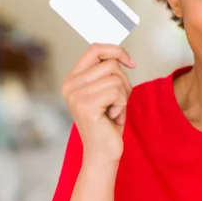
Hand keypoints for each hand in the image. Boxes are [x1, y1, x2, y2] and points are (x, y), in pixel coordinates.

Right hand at [62, 43, 135, 164]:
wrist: (103, 152)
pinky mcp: (85, 106)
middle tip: (117, 101)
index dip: (116, 50)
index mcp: (72, 78)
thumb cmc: (107, 121)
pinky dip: (122, 105)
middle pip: (110, 64)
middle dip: (123, 82)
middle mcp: (70, 85)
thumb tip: (119, 52)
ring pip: (116, 79)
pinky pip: (117, 93)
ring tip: (113, 110)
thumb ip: (107, 72)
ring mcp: (76, 95)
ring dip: (123, 96)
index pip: (94, 49)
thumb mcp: (106, 91)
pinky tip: (112, 117)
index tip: (131, 63)